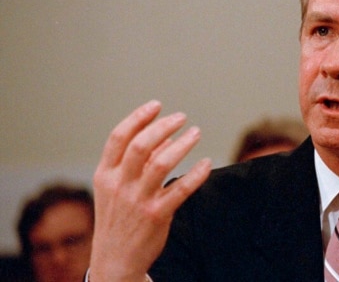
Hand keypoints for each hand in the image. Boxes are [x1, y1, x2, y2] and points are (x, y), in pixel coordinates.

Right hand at [89, 100, 210, 281]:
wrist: (116, 259)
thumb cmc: (119, 218)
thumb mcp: (116, 189)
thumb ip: (137, 162)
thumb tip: (164, 136)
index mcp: (105, 174)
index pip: (119, 137)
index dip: (138, 117)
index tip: (157, 105)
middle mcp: (119, 184)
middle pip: (140, 146)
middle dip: (163, 126)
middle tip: (182, 118)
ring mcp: (137, 200)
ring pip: (161, 163)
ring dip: (182, 144)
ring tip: (196, 133)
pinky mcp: (156, 214)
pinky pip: (181, 189)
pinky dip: (197, 173)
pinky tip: (207, 163)